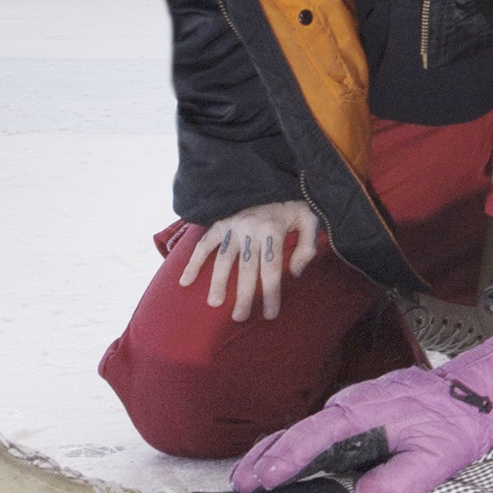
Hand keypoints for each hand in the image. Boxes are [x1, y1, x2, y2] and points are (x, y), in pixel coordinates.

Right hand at [177, 200, 322, 324]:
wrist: (268, 174)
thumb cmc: (290, 202)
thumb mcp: (308, 217)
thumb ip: (307, 244)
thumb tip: (297, 272)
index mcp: (273, 229)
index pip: (272, 267)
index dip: (271, 292)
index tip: (270, 315)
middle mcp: (251, 229)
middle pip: (247, 268)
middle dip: (243, 295)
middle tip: (239, 317)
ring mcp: (232, 226)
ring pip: (224, 259)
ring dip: (217, 282)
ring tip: (214, 303)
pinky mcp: (219, 223)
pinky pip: (204, 244)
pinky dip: (193, 262)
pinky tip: (184, 282)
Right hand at [230, 327, 492, 492]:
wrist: (485, 388)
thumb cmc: (461, 421)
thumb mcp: (437, 458)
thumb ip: (399, 482)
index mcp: (366, 412)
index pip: (314, 439)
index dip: (284, 461)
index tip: (261, 482)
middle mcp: (355, 402)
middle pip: (300, 431)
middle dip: (267, 457)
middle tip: (241, 485)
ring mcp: (359, 402)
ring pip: (308, 428)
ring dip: (278, 450)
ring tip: (250, 476)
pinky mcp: (366, 407)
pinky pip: (324, 426)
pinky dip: (299, 443)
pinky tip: (290, 460)